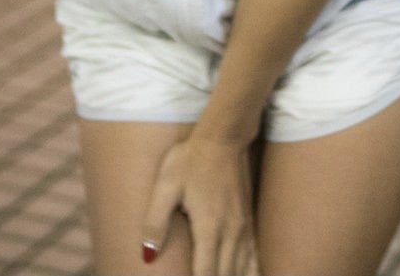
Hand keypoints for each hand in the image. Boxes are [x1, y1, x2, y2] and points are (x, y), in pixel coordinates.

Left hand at [142, 134, 259, 275]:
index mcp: (210, 228)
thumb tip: (146, 256)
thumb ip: (156, 222)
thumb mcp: (167, 185)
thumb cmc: (191, 159)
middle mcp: (231, 233)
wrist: (223, 137)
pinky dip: (249, 273)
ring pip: (242, 271)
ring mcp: (243, 228)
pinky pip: (253, 257)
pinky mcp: (248, 221)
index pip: (206, 275)